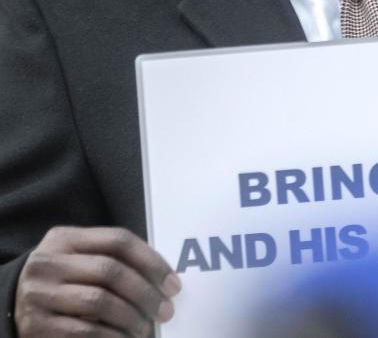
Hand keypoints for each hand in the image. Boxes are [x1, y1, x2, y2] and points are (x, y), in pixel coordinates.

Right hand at [15, 226, 179, 336]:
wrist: (13, 306)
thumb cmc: (64, 281)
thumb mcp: (81, 259)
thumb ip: (115, 260)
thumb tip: (164, 281)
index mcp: (64, 239)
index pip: (119, 240)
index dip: (153, 261)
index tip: (173, 284)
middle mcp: (47, 263)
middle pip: (111, 271)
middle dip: (146, 293)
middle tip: (166, 310)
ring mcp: (38, 294)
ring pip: (100, 301)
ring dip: (132, 317)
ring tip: (145, 327)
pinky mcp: (36, 325)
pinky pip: (85, 331)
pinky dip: (113, 336)